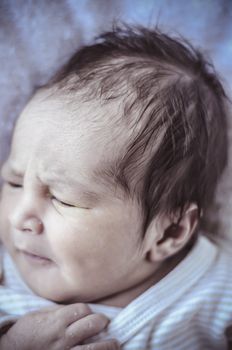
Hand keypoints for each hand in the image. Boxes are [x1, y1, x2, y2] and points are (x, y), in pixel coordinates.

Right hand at [0, 303, 119, 349]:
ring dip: (108, 344)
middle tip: (104, 323)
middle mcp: (63, 337)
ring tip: (115, 343)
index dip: (87, 310)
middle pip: (92, 324)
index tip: (88, 313)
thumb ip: (57, 310)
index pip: (83, 309)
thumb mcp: (37, 315)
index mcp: (56, 321)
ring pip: (95, 348)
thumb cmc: (25, 333)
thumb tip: (74, 308)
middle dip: (101, 321)